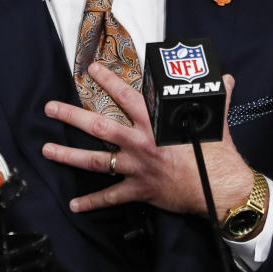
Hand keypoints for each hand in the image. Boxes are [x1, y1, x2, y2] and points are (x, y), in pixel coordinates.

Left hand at [41, 63, 253, 217]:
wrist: (220, 188)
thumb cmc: (217, 153)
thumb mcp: (214, 121)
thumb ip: (215, 98)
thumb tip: (225, 80)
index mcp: (156, 124)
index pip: (127, 97)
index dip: (108, 81)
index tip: (91, 70)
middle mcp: (140, 143)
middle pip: (100, 127)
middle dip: (72, 116)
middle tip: (50, 108)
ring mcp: (137, 167)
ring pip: (97, 161)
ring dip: (69, 156)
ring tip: (47, 150)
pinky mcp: (139, 190)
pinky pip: (112, 197)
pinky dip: (92, 202)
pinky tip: (75, 203)